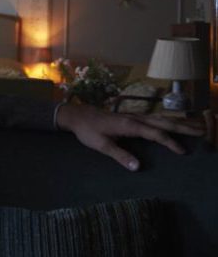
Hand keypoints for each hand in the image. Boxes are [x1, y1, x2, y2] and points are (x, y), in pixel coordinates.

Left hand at [55, 103, 204, 170]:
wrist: (78, 115)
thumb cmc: (88, 131)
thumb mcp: (100, 145)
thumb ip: (119, 155)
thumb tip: (137, 167)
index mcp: (130, 125)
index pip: (155, 133)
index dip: (170, 143)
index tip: (183, 152)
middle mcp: (136, 118)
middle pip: (164, 122)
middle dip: (185, 127)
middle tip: (204, 132)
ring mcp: (135, 116)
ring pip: (162, 118)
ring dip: (180, 122)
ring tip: (199, 126)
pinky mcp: (134, 117)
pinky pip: (156, 118)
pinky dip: (170, 120)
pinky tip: (177, 123)